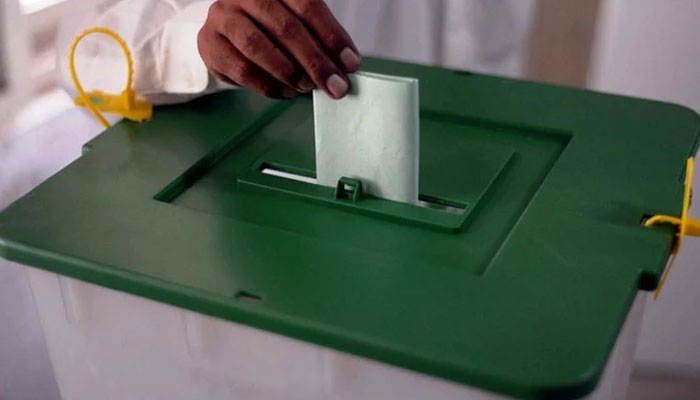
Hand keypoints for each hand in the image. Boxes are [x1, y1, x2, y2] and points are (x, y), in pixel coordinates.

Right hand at [197, 0, 361, 99]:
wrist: (224, 36)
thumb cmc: (268, 29)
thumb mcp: (295, 24)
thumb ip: (318, 38)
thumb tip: (346, 64)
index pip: (308, 5)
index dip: (332, 36)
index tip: (351, 63)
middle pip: (286, 26)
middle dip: (316, 61)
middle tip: (336, 86)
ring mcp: (223, 16)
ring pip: (258, 45)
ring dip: (289, 72)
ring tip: (308, 87)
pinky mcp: (209, 43)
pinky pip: (242, 68)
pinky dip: (269, 85)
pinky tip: (287, 92)